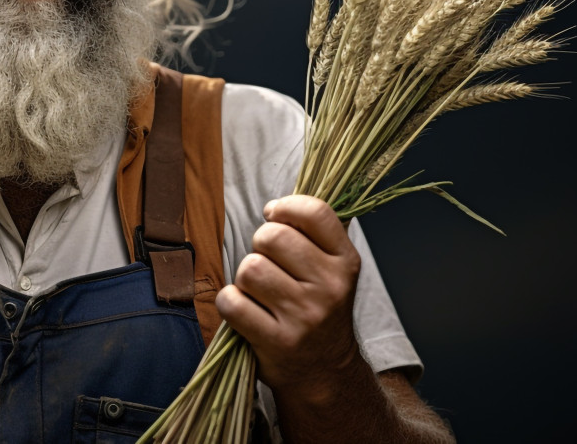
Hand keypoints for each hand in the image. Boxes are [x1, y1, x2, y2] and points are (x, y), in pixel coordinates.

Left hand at [215, 194, 363, 395]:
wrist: (324, 371)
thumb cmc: (319, 309)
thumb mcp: (334, 271)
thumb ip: (315, 235)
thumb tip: (278, 205)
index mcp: (346, 262)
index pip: (315, 213)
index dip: (285, 207)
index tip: (274, 215)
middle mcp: (330, 288)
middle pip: (272, 237)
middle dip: (259, 245)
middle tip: (267, 262)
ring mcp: (304, 317)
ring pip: (249, 268)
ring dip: (245, 277)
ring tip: (259, 291)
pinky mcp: (277, 341)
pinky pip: (232, 301)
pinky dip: (230, 302)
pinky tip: (245, 310)